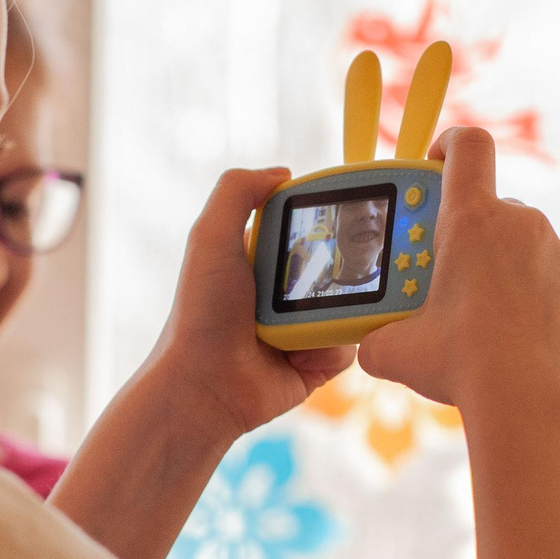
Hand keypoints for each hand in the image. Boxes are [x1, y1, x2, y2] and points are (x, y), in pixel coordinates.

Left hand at [139, 167, 354, 443]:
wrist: (202, 386)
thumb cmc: (200, 313)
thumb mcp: (209, 237)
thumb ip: (237, 192)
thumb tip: (283, 173)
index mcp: (261, 259)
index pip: (309, 228)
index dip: (329, 220)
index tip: (354, 214)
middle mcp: (283, 293)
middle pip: (339, 267)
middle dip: (347, 268)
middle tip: (359, 266)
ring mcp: (302, 329)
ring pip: (352, 307)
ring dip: (336, 314)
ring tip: (311, 323)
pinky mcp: (316, 364)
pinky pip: (348, 347)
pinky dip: (332, 348)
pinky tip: (302, 352)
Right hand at [357, 128, 559, 413]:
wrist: (529, 403)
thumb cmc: (462, 365)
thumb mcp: (398, 350)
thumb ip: (378, 337)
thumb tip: (370, 347)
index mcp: (474, 220)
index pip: (468, 146)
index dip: (450, 144)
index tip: (436, 163)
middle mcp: (523, 226)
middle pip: (490, 210)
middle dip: (467, 238)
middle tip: (444, 278)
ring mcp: (559, 259)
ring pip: (523, 251)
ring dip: (501, 273)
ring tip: (479, 322)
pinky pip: (550, 287)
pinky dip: (532, 304)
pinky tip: (513, 344)